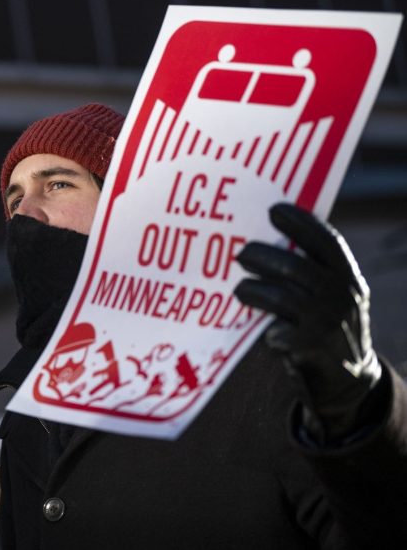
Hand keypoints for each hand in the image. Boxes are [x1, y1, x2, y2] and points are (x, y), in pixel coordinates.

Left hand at [234, 203, 382, 443]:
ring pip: (282, 297)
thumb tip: (267, 239)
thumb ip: (312, 271)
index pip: (326, 242)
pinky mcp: (313, 347)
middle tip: (240, 253)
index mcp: (349, 277)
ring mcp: (329, 322)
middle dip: (263, 256)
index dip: (301, 222)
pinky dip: (268, 330)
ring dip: (253, 290)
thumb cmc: (329, 327)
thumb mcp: (333, 295)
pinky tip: (264, 330)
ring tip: (239, 288)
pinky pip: (280, 331)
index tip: (274, 209)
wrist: (351, 381)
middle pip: (296, 267)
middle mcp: (343, 296)